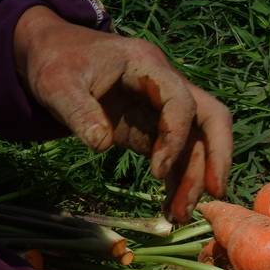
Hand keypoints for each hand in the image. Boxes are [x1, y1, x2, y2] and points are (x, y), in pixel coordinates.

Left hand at [12, 6, 231, 222]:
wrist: (53, 53)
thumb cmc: (57, 62)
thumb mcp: (58, 84)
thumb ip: (79, 111)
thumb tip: (102, 145)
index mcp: (148, 66)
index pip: (182, 102)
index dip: (176, 136)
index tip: (157, 171)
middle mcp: (167, 86)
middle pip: (211, 119)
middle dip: (217, 157)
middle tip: (214, 193)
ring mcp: (163, 109)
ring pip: (196, 143)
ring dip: (194, 178)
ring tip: (179, 215)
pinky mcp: (153, 128)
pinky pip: (176, 155)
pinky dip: (177, 180)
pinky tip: (170, 207)